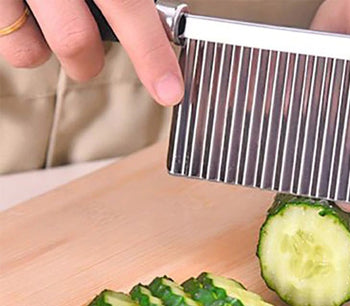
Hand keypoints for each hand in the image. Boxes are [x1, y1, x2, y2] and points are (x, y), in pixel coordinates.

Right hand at [0, 0, 182, 105]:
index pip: (129, 7)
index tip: (169, 89)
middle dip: (90, 61)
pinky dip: (23, 36)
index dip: (152, 55)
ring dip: (53, 50)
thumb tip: (158, 16)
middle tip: (94, 46)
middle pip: (76, 43)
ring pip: (31, 51)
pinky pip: (6, 39)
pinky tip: (30, 13)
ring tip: (56, 21)